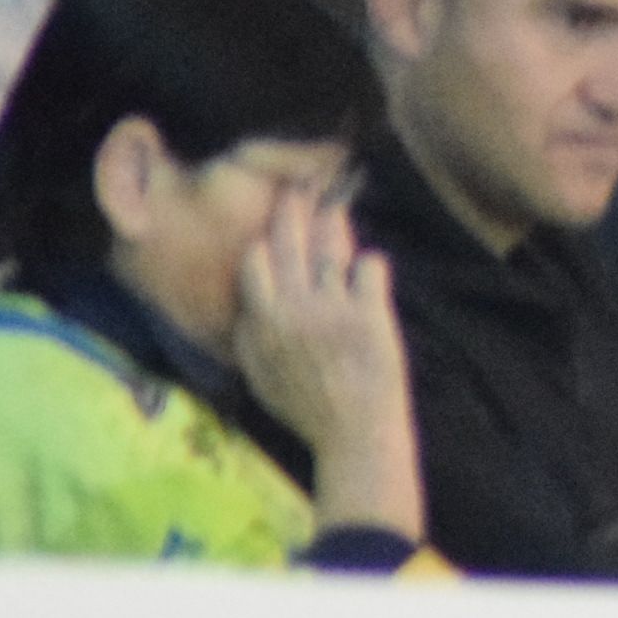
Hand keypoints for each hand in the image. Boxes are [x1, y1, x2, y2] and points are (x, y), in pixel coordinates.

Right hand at [230, 200, 425, 539]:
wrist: (355, 434)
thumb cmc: (308, 409)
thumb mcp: (261, 377)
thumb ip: (249, 339)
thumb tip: (246, 307)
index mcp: (262, 323)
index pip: (257, 261)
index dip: (268, 235)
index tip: (274, 211)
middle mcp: (293, 309)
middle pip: (291, 241)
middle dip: (296, 206)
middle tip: (305, 183)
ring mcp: (332, 308)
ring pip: (331, 246)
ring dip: (334, 218)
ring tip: (338, 195)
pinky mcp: (371, 312)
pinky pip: (371, 267)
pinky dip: (371, 263)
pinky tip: (370, 262)